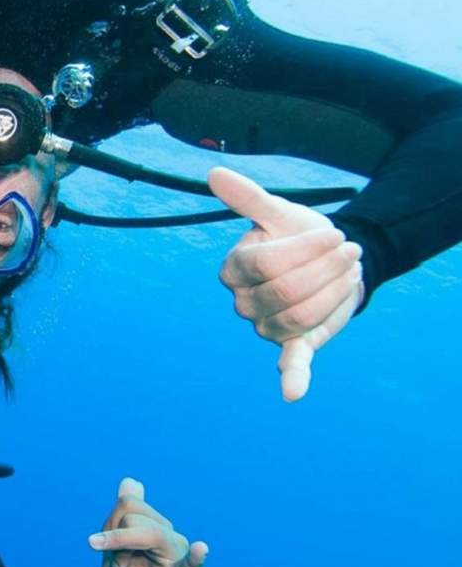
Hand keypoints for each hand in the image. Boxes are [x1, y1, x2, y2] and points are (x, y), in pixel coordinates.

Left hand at [90, 478, 207, 566]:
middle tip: (115, 562)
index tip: (102, 543)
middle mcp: (171, 537)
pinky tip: (200, 550)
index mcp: (157, 526)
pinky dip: (194, 558)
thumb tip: (131, 480)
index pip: (128, 503)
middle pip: (133, 517)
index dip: (110, 522)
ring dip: (121, 555)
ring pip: (147, 533)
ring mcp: (178, 556)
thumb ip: (124, 514)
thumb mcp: (118, 544)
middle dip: (113, 538)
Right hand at [209, 167, 364, 401]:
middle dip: (326, 269)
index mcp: (235, 269)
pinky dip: (292, 378)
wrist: (329, 259)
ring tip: (351, 270)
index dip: (306, 250)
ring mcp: (267, 325)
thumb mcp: (279, 215)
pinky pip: (289, 362)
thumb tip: (215, 173)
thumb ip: (247, 199)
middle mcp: (244, 301)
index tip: (336, 235)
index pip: (268, 264)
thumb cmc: (297, 235)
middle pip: (286, 291)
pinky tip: (293, 393)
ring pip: (301, 315)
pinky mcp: (293, 343)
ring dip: (334, 292)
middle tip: (351, 251)